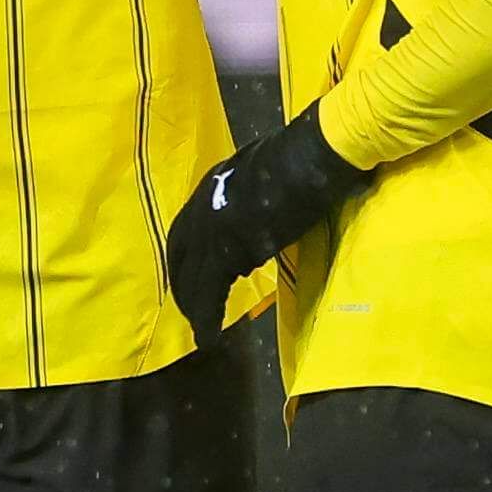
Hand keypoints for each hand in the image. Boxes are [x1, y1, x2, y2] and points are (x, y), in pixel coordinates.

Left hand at [163, 105, 369, 344]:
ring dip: (194, 308)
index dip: (186, 258)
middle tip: (190, 310)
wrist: (311, 154)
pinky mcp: (228, 251)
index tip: (190, 276)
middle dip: (183, 285)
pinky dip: (207, 319)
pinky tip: (209, 338)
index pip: (185, 230)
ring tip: (200, 332)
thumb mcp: (263, 172)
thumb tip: (255, 224)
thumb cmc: (300, 155)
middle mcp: (202, 207)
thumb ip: (250, 196)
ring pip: (191, 279)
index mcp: (211, 185)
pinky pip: (210, 294)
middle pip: (180, 256)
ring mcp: (212, 229)